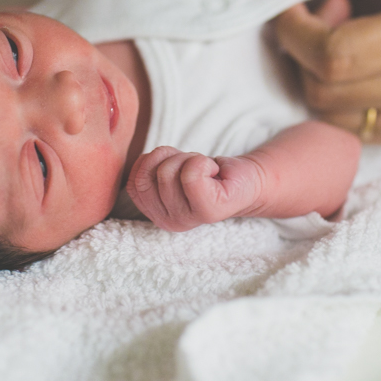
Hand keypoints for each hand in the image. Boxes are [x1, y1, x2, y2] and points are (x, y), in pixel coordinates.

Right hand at [126, 146, 264, 231]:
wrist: (246, 179)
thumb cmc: (206, 173)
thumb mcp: (169, 172)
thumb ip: (148, 171)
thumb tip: (141, 164)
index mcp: (155, 215)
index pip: (134, 182)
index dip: (152, 162)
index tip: (175, 166)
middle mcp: (168, 222)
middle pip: (148, 175)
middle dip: (170, 159)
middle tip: (191, 167)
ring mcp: (188, 219)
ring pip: (168, 171)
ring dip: (189, 159)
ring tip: (204, 171)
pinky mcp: (210, 210)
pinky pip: (192, 174)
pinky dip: (203, 162)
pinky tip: (214, 173)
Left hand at [258, 0, 380, 141]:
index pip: (334, 56)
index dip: (295, 30)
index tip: (293, 1)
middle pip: (325, 90)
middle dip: (304, 50)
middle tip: (324, 13)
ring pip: (331, 114)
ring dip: (317, 74)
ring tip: (344, 35)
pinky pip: (352, 127)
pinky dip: (337, 95)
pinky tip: (358, 62)